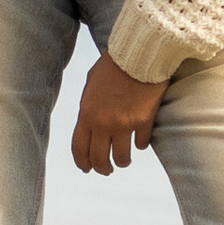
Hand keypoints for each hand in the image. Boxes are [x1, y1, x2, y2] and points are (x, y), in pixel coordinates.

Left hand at [71, 51, 166, 172]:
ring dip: (123, 161)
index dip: (82, 162)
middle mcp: (103, 123)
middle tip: (107, 170)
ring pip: (122, 157)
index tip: (87, 168)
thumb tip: (91, 122)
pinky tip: (141, 141)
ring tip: (125, 160)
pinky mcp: (144, 121)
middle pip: (99, 159)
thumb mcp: (91, 84)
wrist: (139, 53)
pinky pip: (142, 143)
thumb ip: (89, 106)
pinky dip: (141, 144)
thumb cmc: (114, 64)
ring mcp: (124, 124)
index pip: (79, 148)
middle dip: (102, 168)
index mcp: (86, 114)